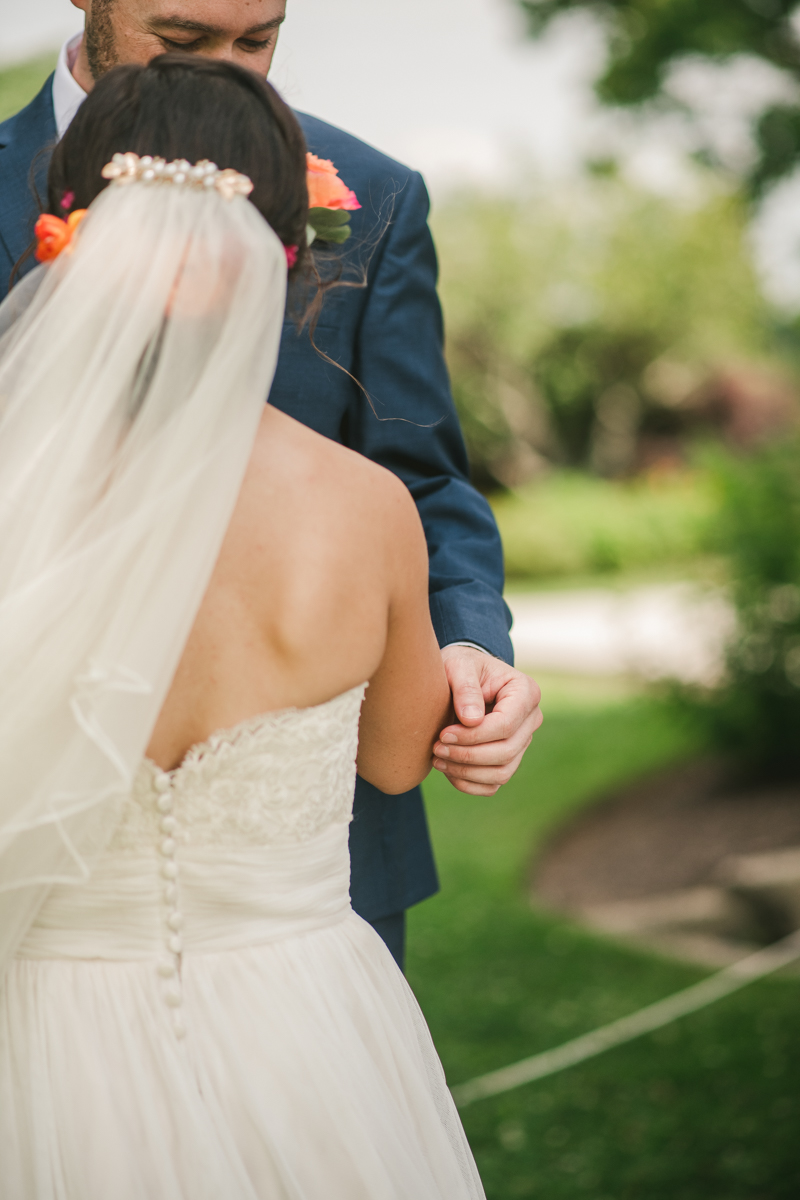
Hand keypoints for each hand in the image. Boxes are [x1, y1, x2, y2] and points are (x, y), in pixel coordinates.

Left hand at [434, 646, 542, 795]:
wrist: (461, 677)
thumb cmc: (461, 666)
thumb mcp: (458, 666)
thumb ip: (465, 688)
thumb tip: (472, 720)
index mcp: (526, 692)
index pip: (506, 725)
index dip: (474, 736)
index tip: (444, 734)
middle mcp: (531, 719)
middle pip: (506, 751)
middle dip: (467, 755)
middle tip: (436, 748)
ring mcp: (522, 741)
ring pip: (502, 772)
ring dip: (466, 773)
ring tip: (437, 760)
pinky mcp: (509, 759)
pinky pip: (493, 784)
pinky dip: (469, 783)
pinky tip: (446, 770)